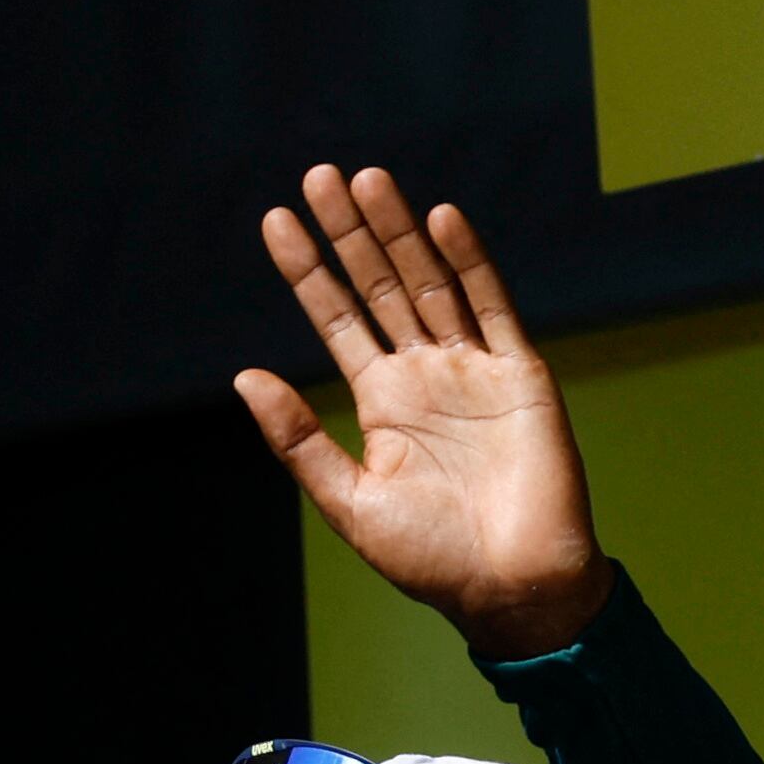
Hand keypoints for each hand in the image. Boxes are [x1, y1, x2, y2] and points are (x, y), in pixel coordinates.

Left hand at [236, 166, 614, 660]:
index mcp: (382, 401)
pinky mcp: (519, 373)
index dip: (309, 271)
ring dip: (398, 232)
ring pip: (429, 283)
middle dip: (351, 232)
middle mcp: (425, 374)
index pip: (337, 319)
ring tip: (366, 179)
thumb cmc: (432, 558)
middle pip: (380, 286)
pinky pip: (490, 305)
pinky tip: (439, 221)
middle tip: (318, 175)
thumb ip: (299, 439)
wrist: (511, 587)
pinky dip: (466, 262)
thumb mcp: (349, 500)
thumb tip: (244, 376)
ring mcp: (473, 368)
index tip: (275, 221)